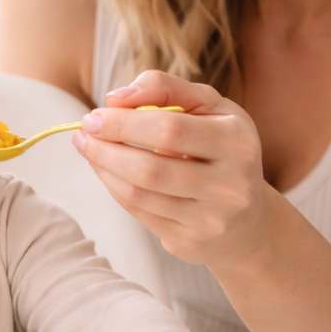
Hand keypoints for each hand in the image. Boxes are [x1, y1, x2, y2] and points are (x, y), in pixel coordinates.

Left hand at [71, 70, 269, 268]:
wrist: (248, 219)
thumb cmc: (221, 149)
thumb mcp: (208, 108)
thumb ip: (166, 89)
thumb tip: (116, 98)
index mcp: (238, 141)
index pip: (170, 129)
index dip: (124, 123)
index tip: (94, 115)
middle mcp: (230, 185)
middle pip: (151, 168)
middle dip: (107, 148)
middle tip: (82, 133)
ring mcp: (210, 219)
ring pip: (140, 194)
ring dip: (104, 169)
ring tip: (88, 149)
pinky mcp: (190, 243)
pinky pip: (140, 213)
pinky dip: (115, 188)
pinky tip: (106, 171)